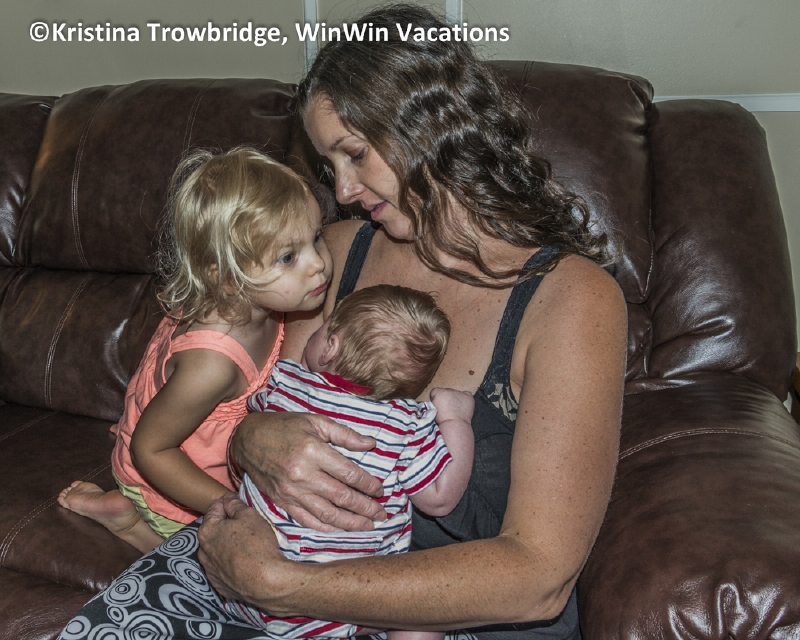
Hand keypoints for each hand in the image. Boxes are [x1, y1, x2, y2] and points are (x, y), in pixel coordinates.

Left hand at [198, 493, 288, 603]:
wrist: (266, 582)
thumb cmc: (257, 544)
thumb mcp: (249, 515)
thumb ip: (235, 504)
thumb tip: (227, 500)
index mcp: (207, 530)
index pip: (215, 507)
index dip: (228, 502)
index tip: (239, 502)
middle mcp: (203, 550)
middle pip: (214, 530)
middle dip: (227, 525)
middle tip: (246, 524)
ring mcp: (210, 570)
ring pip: (217, 550)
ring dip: (227, 544)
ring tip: (246, 544)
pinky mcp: (219, 585)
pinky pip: (223, 568)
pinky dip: (230, 562)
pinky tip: (244, 562)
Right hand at [233, 412, 386, 531]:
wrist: (248, 439)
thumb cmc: (285, 427)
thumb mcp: (315, 421)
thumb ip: (344, 434)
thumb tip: (371, 444)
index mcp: (313, 451)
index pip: (349, 473)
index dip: (368, 484)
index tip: (380, 490)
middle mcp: (302, 474)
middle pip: (341, 497)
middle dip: (365, 507)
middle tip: (382, 513)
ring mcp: (291, 491)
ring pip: (326, 513)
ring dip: (350, 522)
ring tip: (368, 525)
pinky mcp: (282, 501)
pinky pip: (306, 519)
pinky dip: (325, 527)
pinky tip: (339, 529)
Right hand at [430, 388, 474, 423]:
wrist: (454, 424)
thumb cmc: (442, 420)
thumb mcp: (432, 409)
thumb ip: (434, 401)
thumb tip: (437, 401)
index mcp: (439, 392)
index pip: (435, 391)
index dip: (436, 398)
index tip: (438, 405)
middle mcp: (449, 390)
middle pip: (446, 392)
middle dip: (446, 398)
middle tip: (447, 409)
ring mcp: (460, 393)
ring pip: (456, 393)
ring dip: (455, 399)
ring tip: (456, 409)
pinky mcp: (468, 397)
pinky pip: (467, 394)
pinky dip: (465, 399)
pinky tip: (464, 406)